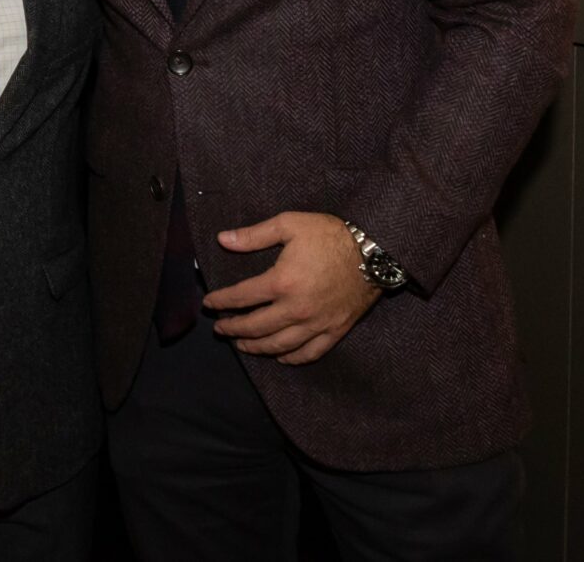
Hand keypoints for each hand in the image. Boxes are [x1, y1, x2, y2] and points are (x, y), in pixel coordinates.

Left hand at [203, 212, 379, 365]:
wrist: (374, 251)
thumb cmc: (330, 234)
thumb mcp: (289, 224)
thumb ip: (253, 235)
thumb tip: (222, 239)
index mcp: (281, 282)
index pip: (241, 298)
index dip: (221, 302)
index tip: (208, 303)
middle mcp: (296, 309)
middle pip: (256, 327)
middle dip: (233, 329)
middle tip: (219, 329)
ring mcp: (316, 324)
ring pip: (279, 345)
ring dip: (256, 347)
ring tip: (242, 345)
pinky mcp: (335, 330)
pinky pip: (310, 353)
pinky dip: (292, 358)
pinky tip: (280, 356)